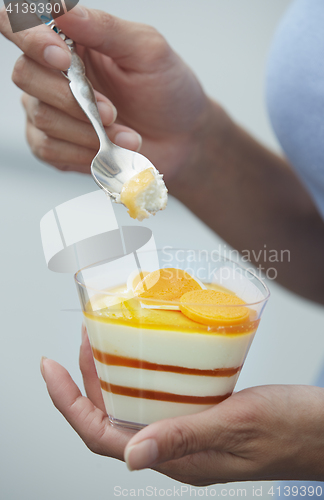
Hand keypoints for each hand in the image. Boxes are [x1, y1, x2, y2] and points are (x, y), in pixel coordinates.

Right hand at [0, 6, 209, 176]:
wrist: (181, 141)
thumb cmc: (168, 91)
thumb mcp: (147, 52)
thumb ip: (105, 28)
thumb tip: (60, 8)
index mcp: (71, 41)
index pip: (20, 26)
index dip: (30, 39)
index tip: (63, 60)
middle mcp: (53, 73)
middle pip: (26, 76)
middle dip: (72, 100)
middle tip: (113, 113)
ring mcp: (50, 110)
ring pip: (41, 117)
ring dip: (87, 132)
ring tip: (126, 137)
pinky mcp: (55, 145)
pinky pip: (48, 148)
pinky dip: (82, 152)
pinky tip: (108, 151)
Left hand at [41, 325, 323, 484]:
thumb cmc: (292, 430)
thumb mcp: (237, 426)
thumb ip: (184, 437)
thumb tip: (131, 456)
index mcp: (179, 460)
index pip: (102, 436)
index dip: (68, 404)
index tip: (49, 369)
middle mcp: (177, 449)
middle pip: (112, 420)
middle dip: (85, 383)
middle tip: (80, 343)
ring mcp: (190, 434)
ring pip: (134, 408)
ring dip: (112, 377)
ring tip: (102, 342)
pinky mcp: (204, 418)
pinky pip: (159, 400)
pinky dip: (143, 376)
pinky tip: (146, 355)